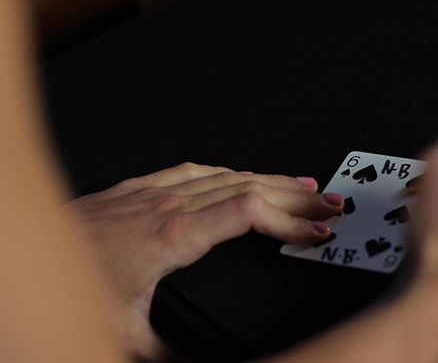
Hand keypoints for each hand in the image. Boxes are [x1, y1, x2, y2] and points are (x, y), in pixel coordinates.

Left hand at [67, 163, 342, 359]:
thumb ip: (171, 351)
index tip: (318, 228)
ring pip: (228, 174)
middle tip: (329, 200)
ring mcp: (155, 190)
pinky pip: (197, 170)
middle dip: (296, 194)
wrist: (18, 253)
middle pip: (250, 187)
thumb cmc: (71, 280)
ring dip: (270, 179)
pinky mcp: (141, 187)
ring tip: (301, 183)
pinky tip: (240, 173)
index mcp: (174, 233)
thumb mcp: (125, 331)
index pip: (250, 212)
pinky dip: (230, 172)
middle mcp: (170, 203)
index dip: (291, 218)